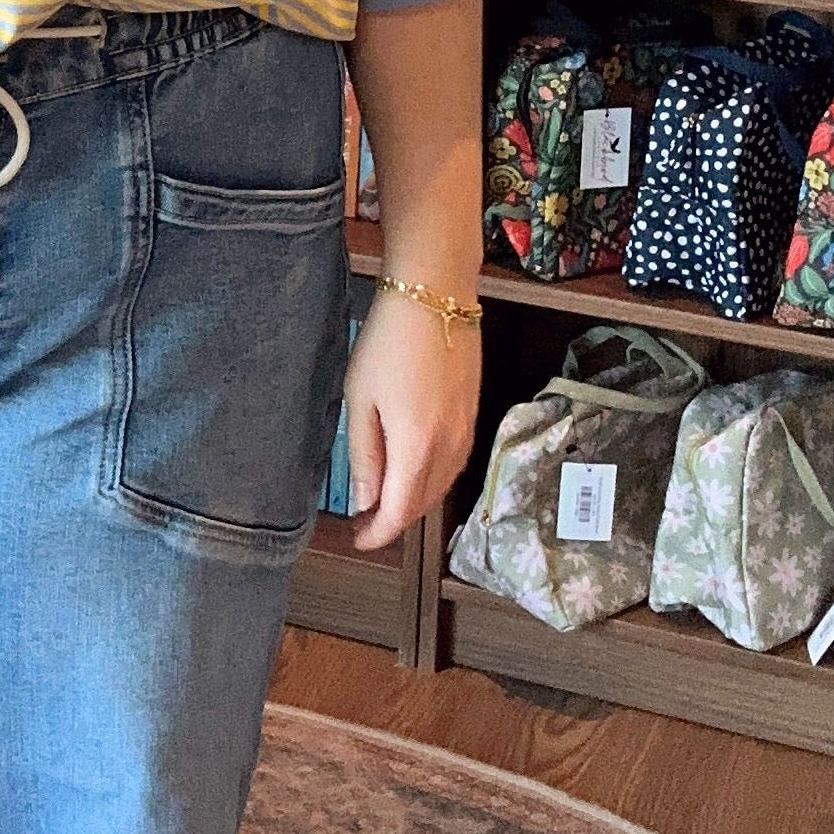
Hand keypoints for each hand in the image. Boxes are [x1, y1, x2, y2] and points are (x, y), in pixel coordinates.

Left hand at [343, 289, 480, 549]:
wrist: (436, 295)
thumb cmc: (390, 340)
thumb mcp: (360, 398)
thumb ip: (364, 455)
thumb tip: (366, 501)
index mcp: (416, 445)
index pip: (399, 511)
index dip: (378, 533)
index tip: (359, 539)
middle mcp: (449, 445)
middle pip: (423, 503)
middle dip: (394, 520)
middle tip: (365, 522)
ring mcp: (466, 430)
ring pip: (442, 485)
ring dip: (415, 501)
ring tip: (385, 501)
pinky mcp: (473, 414)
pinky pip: (455, 464)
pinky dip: (434, 479)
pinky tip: (415, 473)